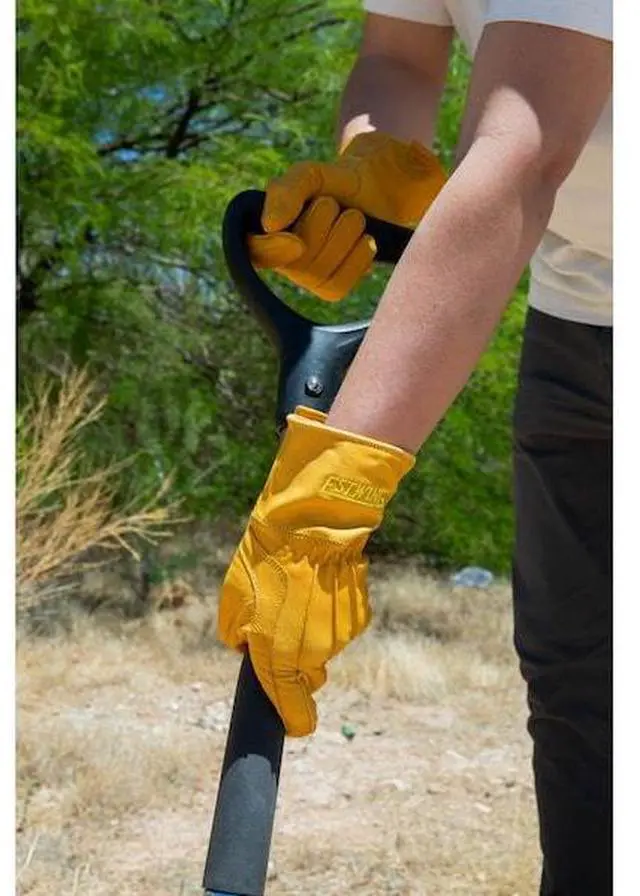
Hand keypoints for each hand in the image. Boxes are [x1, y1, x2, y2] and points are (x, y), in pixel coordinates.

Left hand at [217, 406, 414, 735]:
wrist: (312, 525)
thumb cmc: (266, 560)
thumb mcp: (232, 598)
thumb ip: (236, 634)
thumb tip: (246, 645)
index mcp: (276, 655)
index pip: (292, 710)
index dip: (293, 720)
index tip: (294, 724)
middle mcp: (312, 653)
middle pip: (308, 675)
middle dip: (296, 661)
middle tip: (283, 624)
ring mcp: (340, 636)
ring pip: (325, 647)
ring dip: (313, 631)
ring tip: (301, 593)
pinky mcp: (359, 617)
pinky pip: (341, 626)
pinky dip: (332, 614)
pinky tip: (322, 586)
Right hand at [249, 132, 446, 300]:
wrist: (375, 192)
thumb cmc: (334, 184)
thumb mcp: (309, 176)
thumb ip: (286, 192)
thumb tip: (269, 225)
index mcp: (266, 232)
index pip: (255, 251)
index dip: (273, 250)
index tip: (296, 241)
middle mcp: (282, 261)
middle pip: (298, 257)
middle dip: (323, 222)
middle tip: (333, 205)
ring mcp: (307, 279)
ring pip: (321, 268)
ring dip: (345, 232)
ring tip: (352, 217)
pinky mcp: (332, 289)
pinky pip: (342, 281)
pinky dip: (360, 254)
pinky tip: (365, 240)